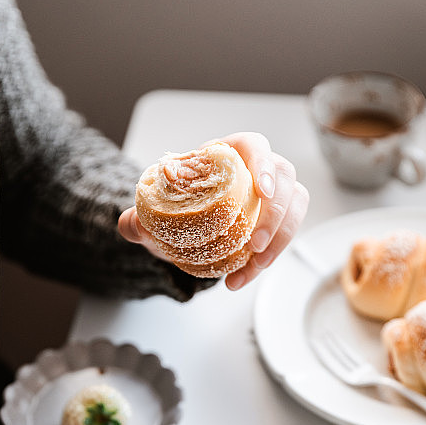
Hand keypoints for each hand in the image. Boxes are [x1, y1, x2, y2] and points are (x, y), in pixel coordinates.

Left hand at [118, 132, 308, 288]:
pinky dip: (267, 260)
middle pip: (285, 178)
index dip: (264, 165)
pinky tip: (242, 278)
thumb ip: (139, 217)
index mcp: (228, 154)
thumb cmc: (178, 205)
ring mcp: (273, 194)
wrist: (183, 225)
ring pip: (295, 206)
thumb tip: (130, 225)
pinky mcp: (276, 220)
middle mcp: (257, 169)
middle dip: (276, 213)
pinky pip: (284, 236)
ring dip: (281, 238)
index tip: (261, 191)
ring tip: (256, 264)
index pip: (255, 146)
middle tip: (255, 244)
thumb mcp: (156, 210)